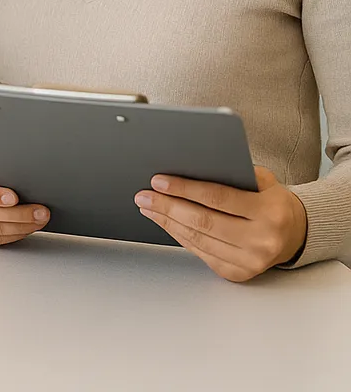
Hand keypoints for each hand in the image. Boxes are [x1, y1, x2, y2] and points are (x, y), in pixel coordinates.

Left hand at [135, 166, 307, 281]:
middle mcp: (262, 240)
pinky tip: (166, 223)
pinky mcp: (238, 273)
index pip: (218, 198)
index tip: (159, 181)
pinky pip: (200, 253)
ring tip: (149, 207)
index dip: (184, 189)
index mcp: (270, 212)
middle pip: (203, 221)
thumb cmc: (272, 202)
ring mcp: (250, 261)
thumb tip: (188, 167)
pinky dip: (178, 236)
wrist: (295, 234)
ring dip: (167, 222)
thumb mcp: (263, 181)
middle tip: (144, 195)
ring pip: (198, 239)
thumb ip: (233, 174)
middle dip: (168, 206)